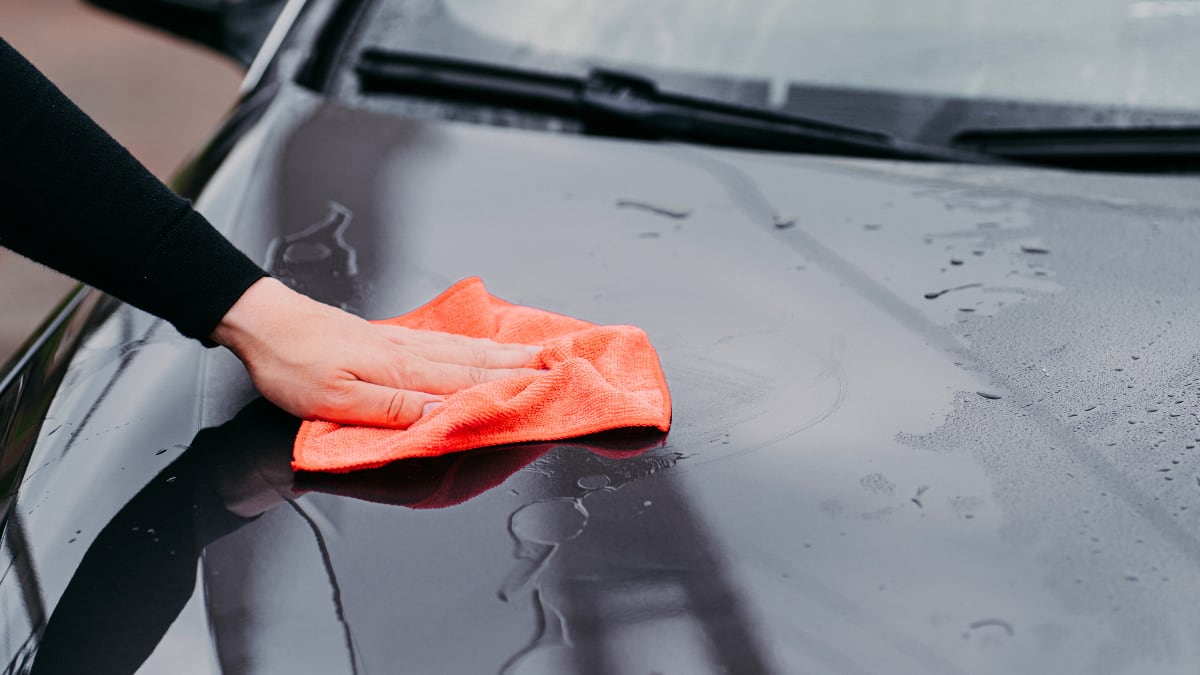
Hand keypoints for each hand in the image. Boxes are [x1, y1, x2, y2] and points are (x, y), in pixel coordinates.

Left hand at [210, 278, 542, 427]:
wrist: (265, 323)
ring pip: (467, 350)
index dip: (511, 388)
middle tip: (563, 367)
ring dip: (506, 354)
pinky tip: (486, 346)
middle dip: (522, 367)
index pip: (468, 384)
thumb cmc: (294, 365)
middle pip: (478, 362)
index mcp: (403, 372)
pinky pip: (449, 343)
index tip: (550, 388)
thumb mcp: (335, 399)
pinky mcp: (393, 340)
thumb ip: (392, 409)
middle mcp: (412, 354)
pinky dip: (478, 345)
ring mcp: (405, 343)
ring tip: (540, 355)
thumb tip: (443, 414)